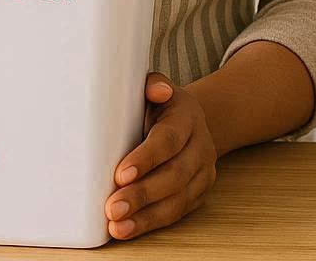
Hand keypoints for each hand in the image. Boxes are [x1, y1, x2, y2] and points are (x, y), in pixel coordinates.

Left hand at [104, 73, 216, 240]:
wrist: (189, 120)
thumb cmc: (159, 104)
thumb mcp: (154, 87)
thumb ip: (151, 84)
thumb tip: (156, 90)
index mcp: (187, 116)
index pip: (169, 140)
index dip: (146, 158)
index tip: (121, 174)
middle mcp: (200, 146)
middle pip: (174, 175)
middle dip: (142, 194)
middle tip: (113, 207)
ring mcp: (203, 172)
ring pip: (177, 200)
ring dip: (145, 216)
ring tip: (117, 226)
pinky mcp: (198, 194)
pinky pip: (176, 213)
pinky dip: (150, 223)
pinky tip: (127, 229)